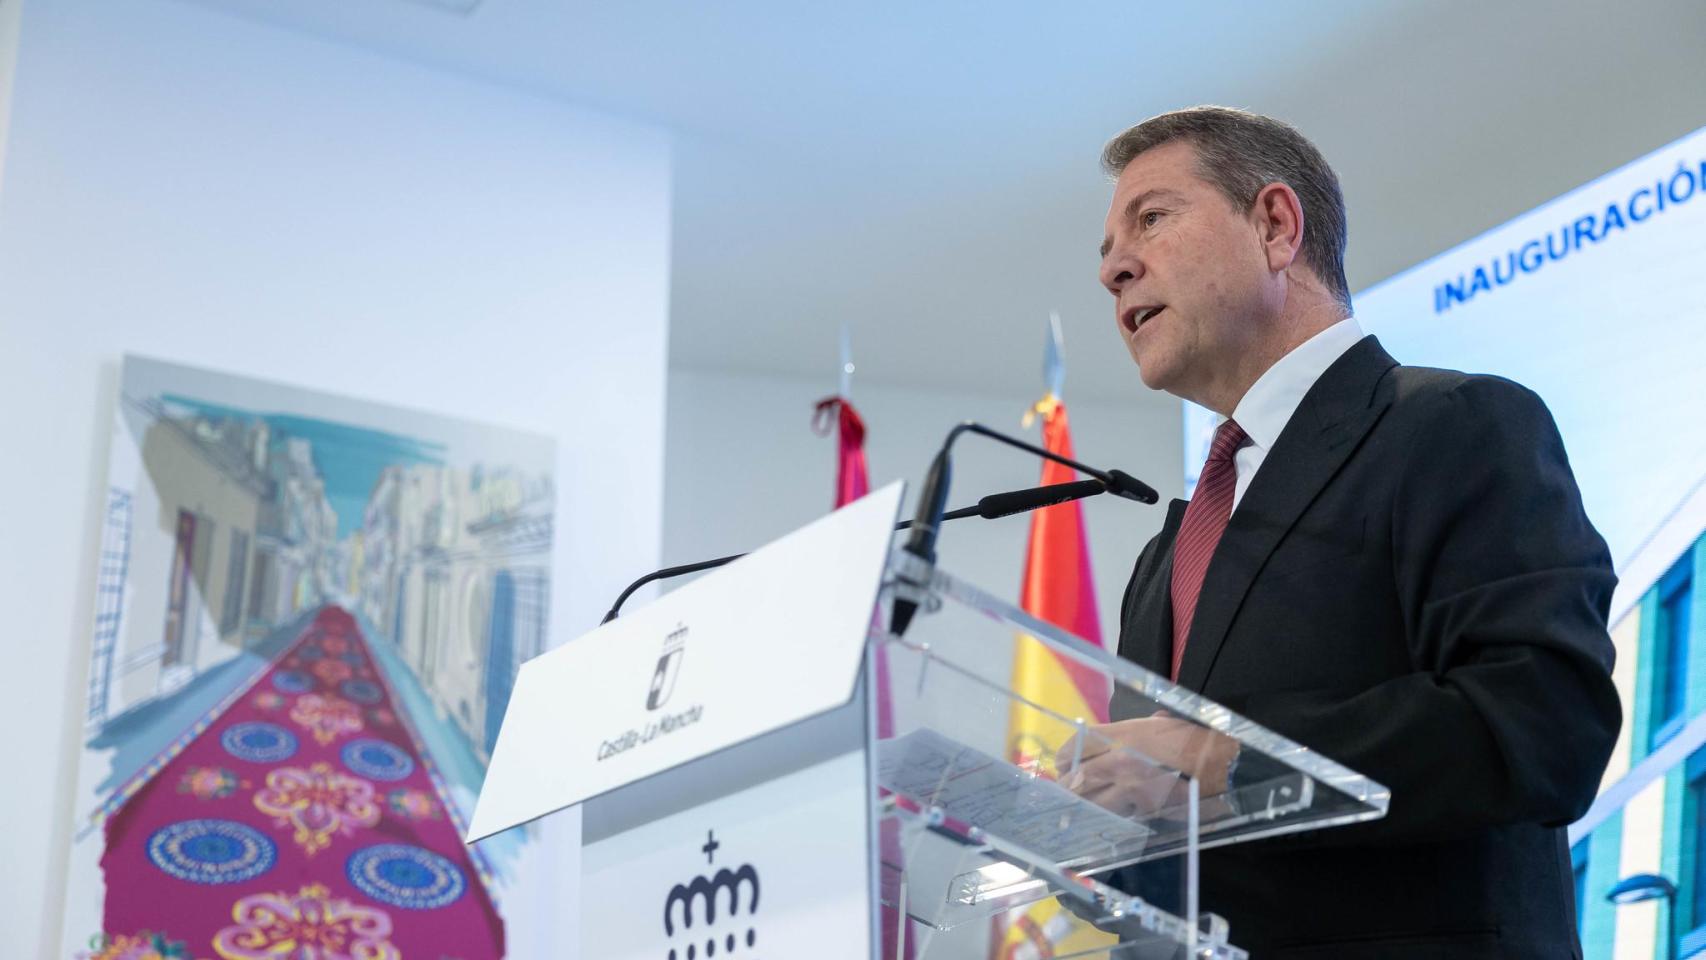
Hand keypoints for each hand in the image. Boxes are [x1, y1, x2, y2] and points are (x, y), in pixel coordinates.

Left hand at [1055, 714, 1239, 818]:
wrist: (1224, 765)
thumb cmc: (1195, 740)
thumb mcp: (1162, 724)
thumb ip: (1138, 728)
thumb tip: (1129, 730)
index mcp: (1122, 736)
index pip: (1076, 747)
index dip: (1064, 758)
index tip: (1062, 765)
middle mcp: (1120, 762)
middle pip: (1077, 780)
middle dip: (1071, 788)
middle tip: (1069, 791)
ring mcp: (1131, 790)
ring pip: (1094, 804)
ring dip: (1088, 806)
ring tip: (1083, 808)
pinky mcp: (1145, 811)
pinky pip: (1120, 817)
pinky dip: (1115, 818)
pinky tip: (1113, 817)